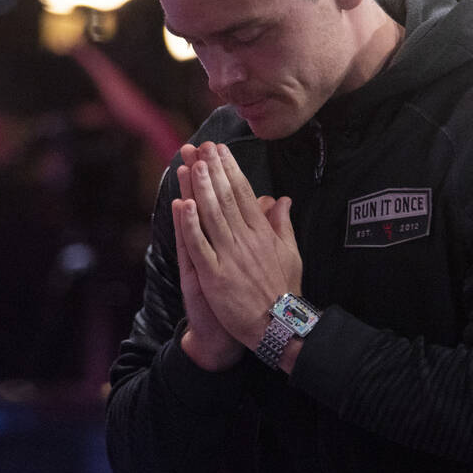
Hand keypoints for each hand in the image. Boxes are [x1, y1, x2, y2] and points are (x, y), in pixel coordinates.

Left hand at [173, 142, 301, 348]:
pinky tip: (182, 204)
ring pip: (212, 216)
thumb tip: (282, 198)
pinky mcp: (215, 276)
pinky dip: (190, 225)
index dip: (231, 170)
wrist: (277, 325)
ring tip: (191, 164)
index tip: (220, 150)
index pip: (244, 193)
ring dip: (200, 188)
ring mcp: (229, 257)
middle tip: (202, 146)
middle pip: (226, 198)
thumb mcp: (290, 253)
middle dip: (213, 170)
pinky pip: (199, 246)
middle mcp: (246, 240)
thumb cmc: (284, 290)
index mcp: (263, 233)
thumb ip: (283, 224)